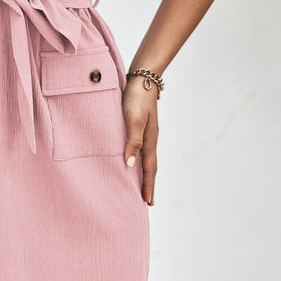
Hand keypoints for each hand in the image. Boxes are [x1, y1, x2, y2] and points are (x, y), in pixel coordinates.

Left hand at [121, 78, 158, 205]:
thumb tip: (130, 165)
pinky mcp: (141, 125)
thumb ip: (132, 141)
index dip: (147, 185)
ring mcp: (147, 132)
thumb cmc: (136, 97)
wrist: (143, 77)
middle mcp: (150, 138)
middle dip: (149, 184)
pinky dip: (139, 159)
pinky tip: (133, 160)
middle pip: (150, 166)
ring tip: (141, 185)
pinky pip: (141, 148)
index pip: (149, 168)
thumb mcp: (133, 119)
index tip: (147, 202)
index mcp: (149, 140)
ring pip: (146, 157)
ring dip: (144, 173)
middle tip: (147, 201)